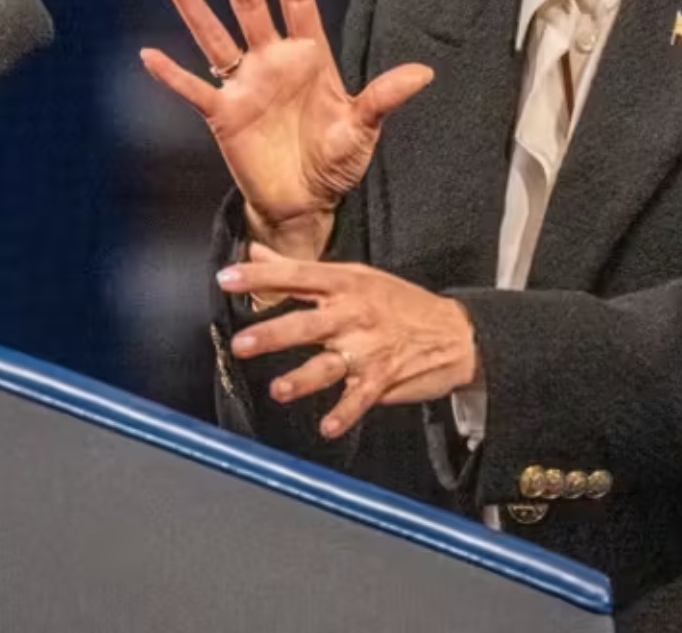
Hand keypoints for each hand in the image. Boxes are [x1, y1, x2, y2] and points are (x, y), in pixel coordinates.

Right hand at [139, 0, 433, 257]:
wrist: (306, 203)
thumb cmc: (336, 163)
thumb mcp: (363, 129)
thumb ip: (384, 98)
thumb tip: (424, 73)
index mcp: (309, 57)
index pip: (298, 3)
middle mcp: (273, 62)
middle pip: (250, 7)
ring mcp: (245, 86)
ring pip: (215, 37)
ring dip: (194, 7)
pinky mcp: (224, 115)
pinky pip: (194, 90)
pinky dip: (172, 75)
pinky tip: (149, 55)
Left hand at [219, 244, 479, 438]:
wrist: (455, 332)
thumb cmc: (400, 302)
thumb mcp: (355, 276)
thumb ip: (302, 270)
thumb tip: (257, 252)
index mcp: (346, 283)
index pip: (296, 275)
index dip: (260, 276)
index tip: (226, 279)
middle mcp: (354, 314)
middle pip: (307, 324)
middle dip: (273, 334)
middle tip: (243, 344)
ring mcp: (369, 349)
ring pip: (328, 365)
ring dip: (302, 379)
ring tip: (279, 390)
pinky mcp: (382, 379)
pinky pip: (359, 399)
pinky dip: (344, 415)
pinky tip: (327, 427)